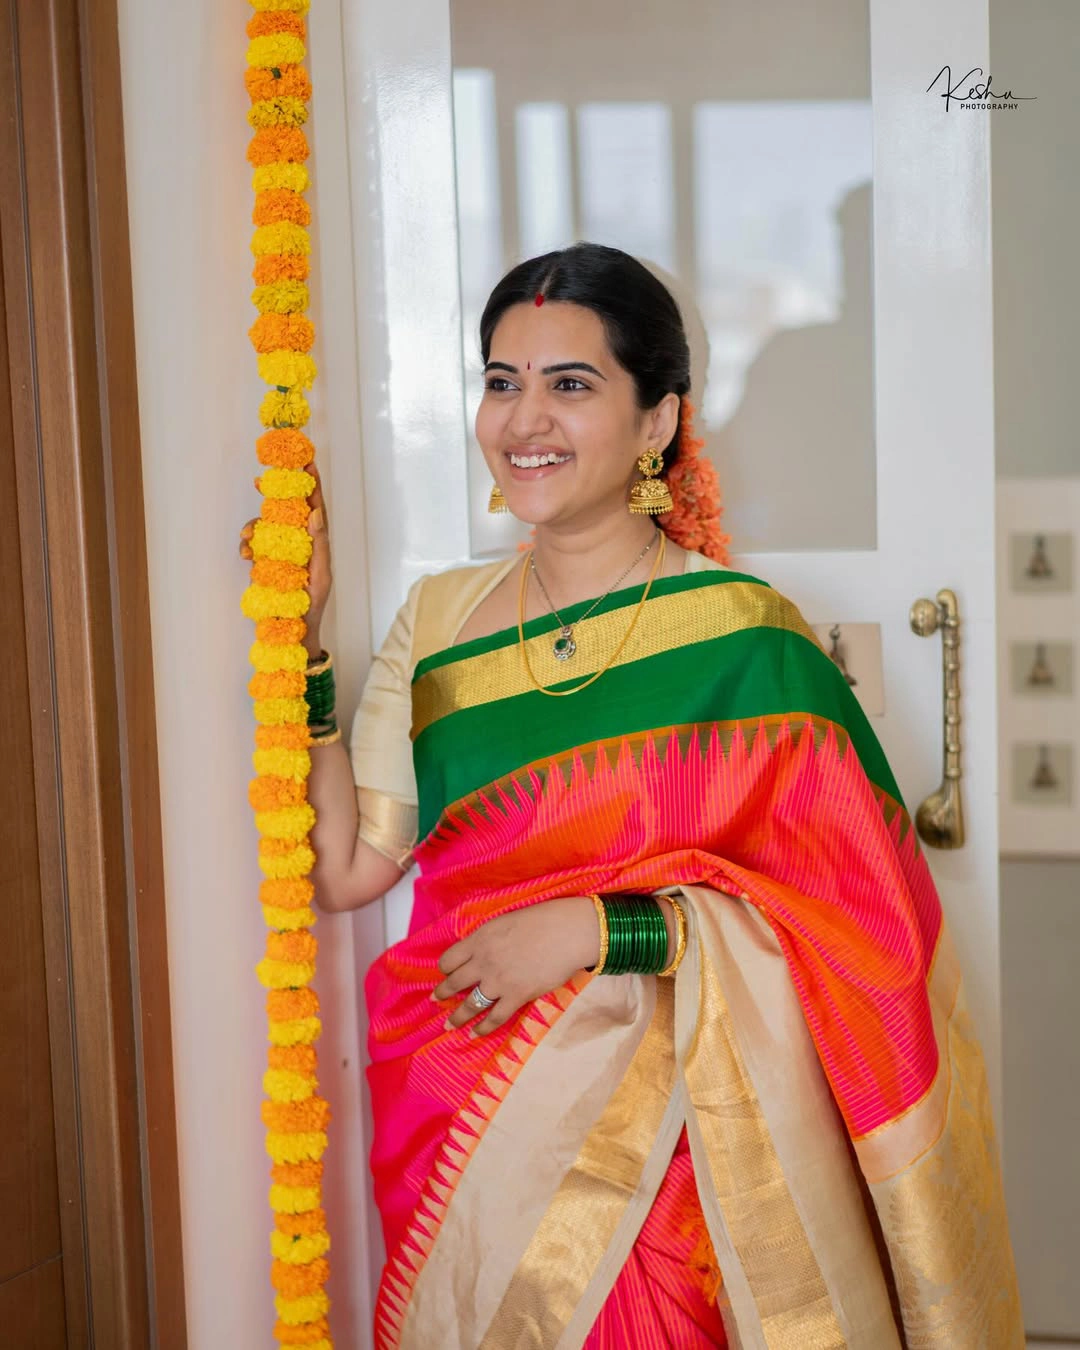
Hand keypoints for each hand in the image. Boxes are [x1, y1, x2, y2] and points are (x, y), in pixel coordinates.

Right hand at [238, 462, 331, 656]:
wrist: (292, 631)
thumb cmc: (311, 605)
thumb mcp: (320, 575)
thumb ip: (319, 544)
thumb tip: (316, 512)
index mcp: (316, 542)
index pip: (315, 507)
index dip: (311, 484)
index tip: (307, 462)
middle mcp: (298, 542)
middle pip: (287, 508)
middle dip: (274, 493)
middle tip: (262, 482)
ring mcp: (280, 551)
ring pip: (265, 525)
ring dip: (254, 526)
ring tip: (248, 539)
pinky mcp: (264, 561)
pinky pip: (253, 544)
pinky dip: (247, 546)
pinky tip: (246, 555)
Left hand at [433, 896, 600, 1036]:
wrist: (567, 932)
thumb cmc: (542, 920)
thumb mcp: (506, 921)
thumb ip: (489, 937)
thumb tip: (482, 950)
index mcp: (479, 939)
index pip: (450, 958)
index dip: (445, 968)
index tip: (445, 973)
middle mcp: (483, 962)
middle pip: (454, 983)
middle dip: (443, 994)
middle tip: (436, 1000)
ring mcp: (498, 981)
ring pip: (470, 1005)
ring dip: (457, 1017)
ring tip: (449, 1025)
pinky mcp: (516, 996)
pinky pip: (494, 1018)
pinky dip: (483, 1028)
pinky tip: (476, 1033)